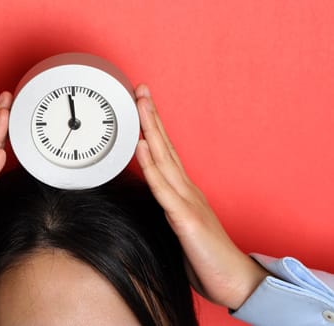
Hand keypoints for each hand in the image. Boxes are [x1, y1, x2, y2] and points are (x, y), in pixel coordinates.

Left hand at [134, 84, 267, 309]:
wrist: (233, 281)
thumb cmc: (204, 255)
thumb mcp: (180, 224)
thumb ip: (167, 207)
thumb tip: (150, 196)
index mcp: (183, 191)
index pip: (165, 153)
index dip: (152, 128)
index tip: (140, 106)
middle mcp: (185, 189)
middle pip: (165, 146)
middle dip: (151, 116)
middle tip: (140, 89)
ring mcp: (187, 201)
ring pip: (164, 159)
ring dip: (150, 129)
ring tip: (139, 104)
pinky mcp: (186, 219)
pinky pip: (164, 189)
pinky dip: (151, 166)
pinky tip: (142, 146)